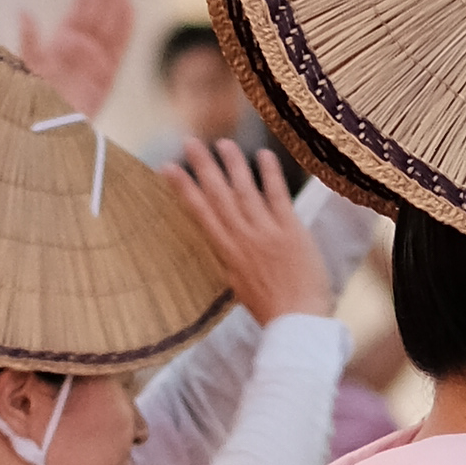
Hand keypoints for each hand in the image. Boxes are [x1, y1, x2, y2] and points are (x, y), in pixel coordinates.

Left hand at [15, 0, 134, 121]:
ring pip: (110, 24)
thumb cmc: (30, 102)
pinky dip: (124, 30)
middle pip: (98, 10)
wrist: (45, 134)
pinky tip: (131, 10)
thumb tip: (24, 11)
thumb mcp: (25, 69)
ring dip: (119, 0)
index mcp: (61, 42)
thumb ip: (28, 41)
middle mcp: (80, 48)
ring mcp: (95, 62)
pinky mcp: (105, 78)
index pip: (81, 7)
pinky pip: (117, 50)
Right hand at [173, 136, 332, 325]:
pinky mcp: (291, 231)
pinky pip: (277, 197)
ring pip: (245, 192)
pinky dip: (270, 175)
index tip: (167, 168)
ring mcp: (266, 233)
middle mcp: (242, 239)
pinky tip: (263, 155)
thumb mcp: (240, 285)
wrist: (297, 321)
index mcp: (227, 253)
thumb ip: (232, 259)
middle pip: (219, 197)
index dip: (184, 189)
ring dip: (233, 165)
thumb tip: (222, 241)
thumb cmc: (272, 308)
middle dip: (203, 168)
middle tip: (189, 142)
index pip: (201, 214)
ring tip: (223, 143)